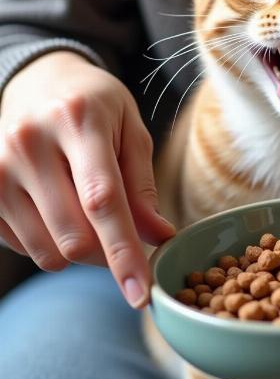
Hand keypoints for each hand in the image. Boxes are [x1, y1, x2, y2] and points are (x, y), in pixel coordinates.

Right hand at [0, 51, 174, 307]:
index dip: (124, 253)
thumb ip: (143, 185)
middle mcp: (30, 142)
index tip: (141, 295)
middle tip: (122, 236)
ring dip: (78, 250)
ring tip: (86, 212)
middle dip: (107, 253)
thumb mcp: (131, 131)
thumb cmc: (96, 107)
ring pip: (47, 250)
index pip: (103, 200)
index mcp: (78, 120)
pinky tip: (56, 206)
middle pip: (74, 235)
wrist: (39, 82)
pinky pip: (21, 245)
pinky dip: (49, 241)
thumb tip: (159, 237)